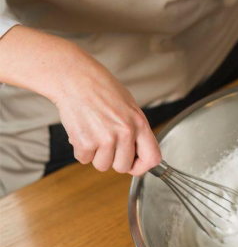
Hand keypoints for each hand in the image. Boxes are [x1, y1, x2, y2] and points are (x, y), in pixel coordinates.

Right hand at [0, 26, 161, 174]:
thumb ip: (135, 131)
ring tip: (94, 133)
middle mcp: (125, 132)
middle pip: (123, 167)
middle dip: (113, 159)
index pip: (153, 158)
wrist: (76, 79)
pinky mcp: (85, 142)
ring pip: (102, 166)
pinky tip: (83, 131)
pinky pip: (84, 159)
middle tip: (106, 143)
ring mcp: (105, 139)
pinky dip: (81, 149)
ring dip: (96, 154)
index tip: (134, 165)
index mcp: (139, 123)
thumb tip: (138, 155)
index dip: (143, 166)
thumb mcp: (129, 107)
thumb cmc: (102, 90)